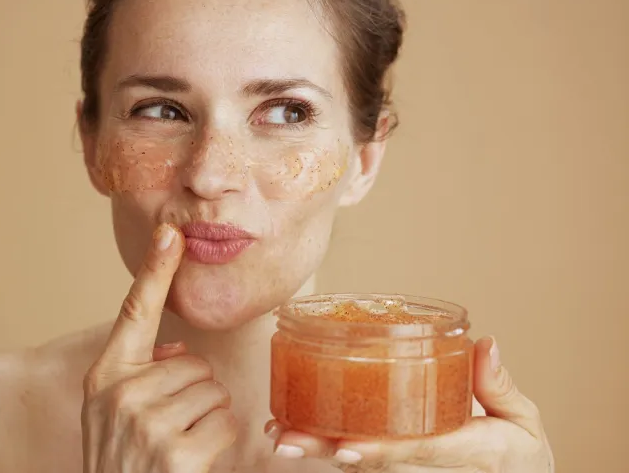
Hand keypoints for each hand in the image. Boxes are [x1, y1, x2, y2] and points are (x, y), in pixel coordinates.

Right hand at [82, 223, 237, 472]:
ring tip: (175, 443)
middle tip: (167, 426)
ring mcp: (146, 424)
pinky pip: (224, 423)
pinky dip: (217, 442)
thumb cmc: (120, 461)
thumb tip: (179, 349)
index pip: (134, 311)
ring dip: (206, 419)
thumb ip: (139, 373)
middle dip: (193, 393)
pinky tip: (189, 460)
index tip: (171, 233)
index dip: (155, 270)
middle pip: (194, 363)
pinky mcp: (175, 454)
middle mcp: (120, 393)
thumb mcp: (112, 412)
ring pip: (213, 392)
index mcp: (105, 376)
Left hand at [266, 337, 553, 471]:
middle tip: (284, 438)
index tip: (345, 448)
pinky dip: (328, 446)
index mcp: (470, 454)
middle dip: (327, 449)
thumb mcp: (525, 423)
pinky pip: (364, 463)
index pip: (419, 451)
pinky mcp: (401, 472)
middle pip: (374, 462)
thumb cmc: (518, 457)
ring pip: (361, 466)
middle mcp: (433, 470)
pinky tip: (294, 430)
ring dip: (318, 447)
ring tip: (278, 431)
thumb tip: (484, 344)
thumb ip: (500, 385)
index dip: (381, 451)